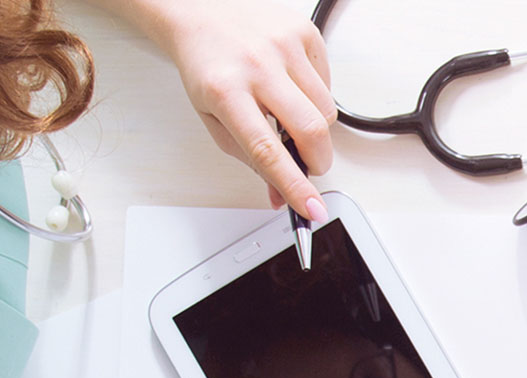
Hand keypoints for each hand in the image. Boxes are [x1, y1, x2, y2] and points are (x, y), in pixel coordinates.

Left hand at [155, 0, 336, 219]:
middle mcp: (256, 66)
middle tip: (310, 164)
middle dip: (317, 159)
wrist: (199, 12)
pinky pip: (327, 82)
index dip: (293, 185)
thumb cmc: (206, 68)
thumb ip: (247, 158)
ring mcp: (283, 45)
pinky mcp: (303, 32)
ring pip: (326, 110)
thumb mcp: (212, 117)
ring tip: (288, 111)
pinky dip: (315, 94)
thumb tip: (279, 194)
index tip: (312, 209)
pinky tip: (291, 82)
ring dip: (315, 125)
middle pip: (311, 129)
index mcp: (225, 92)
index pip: (267, 150)